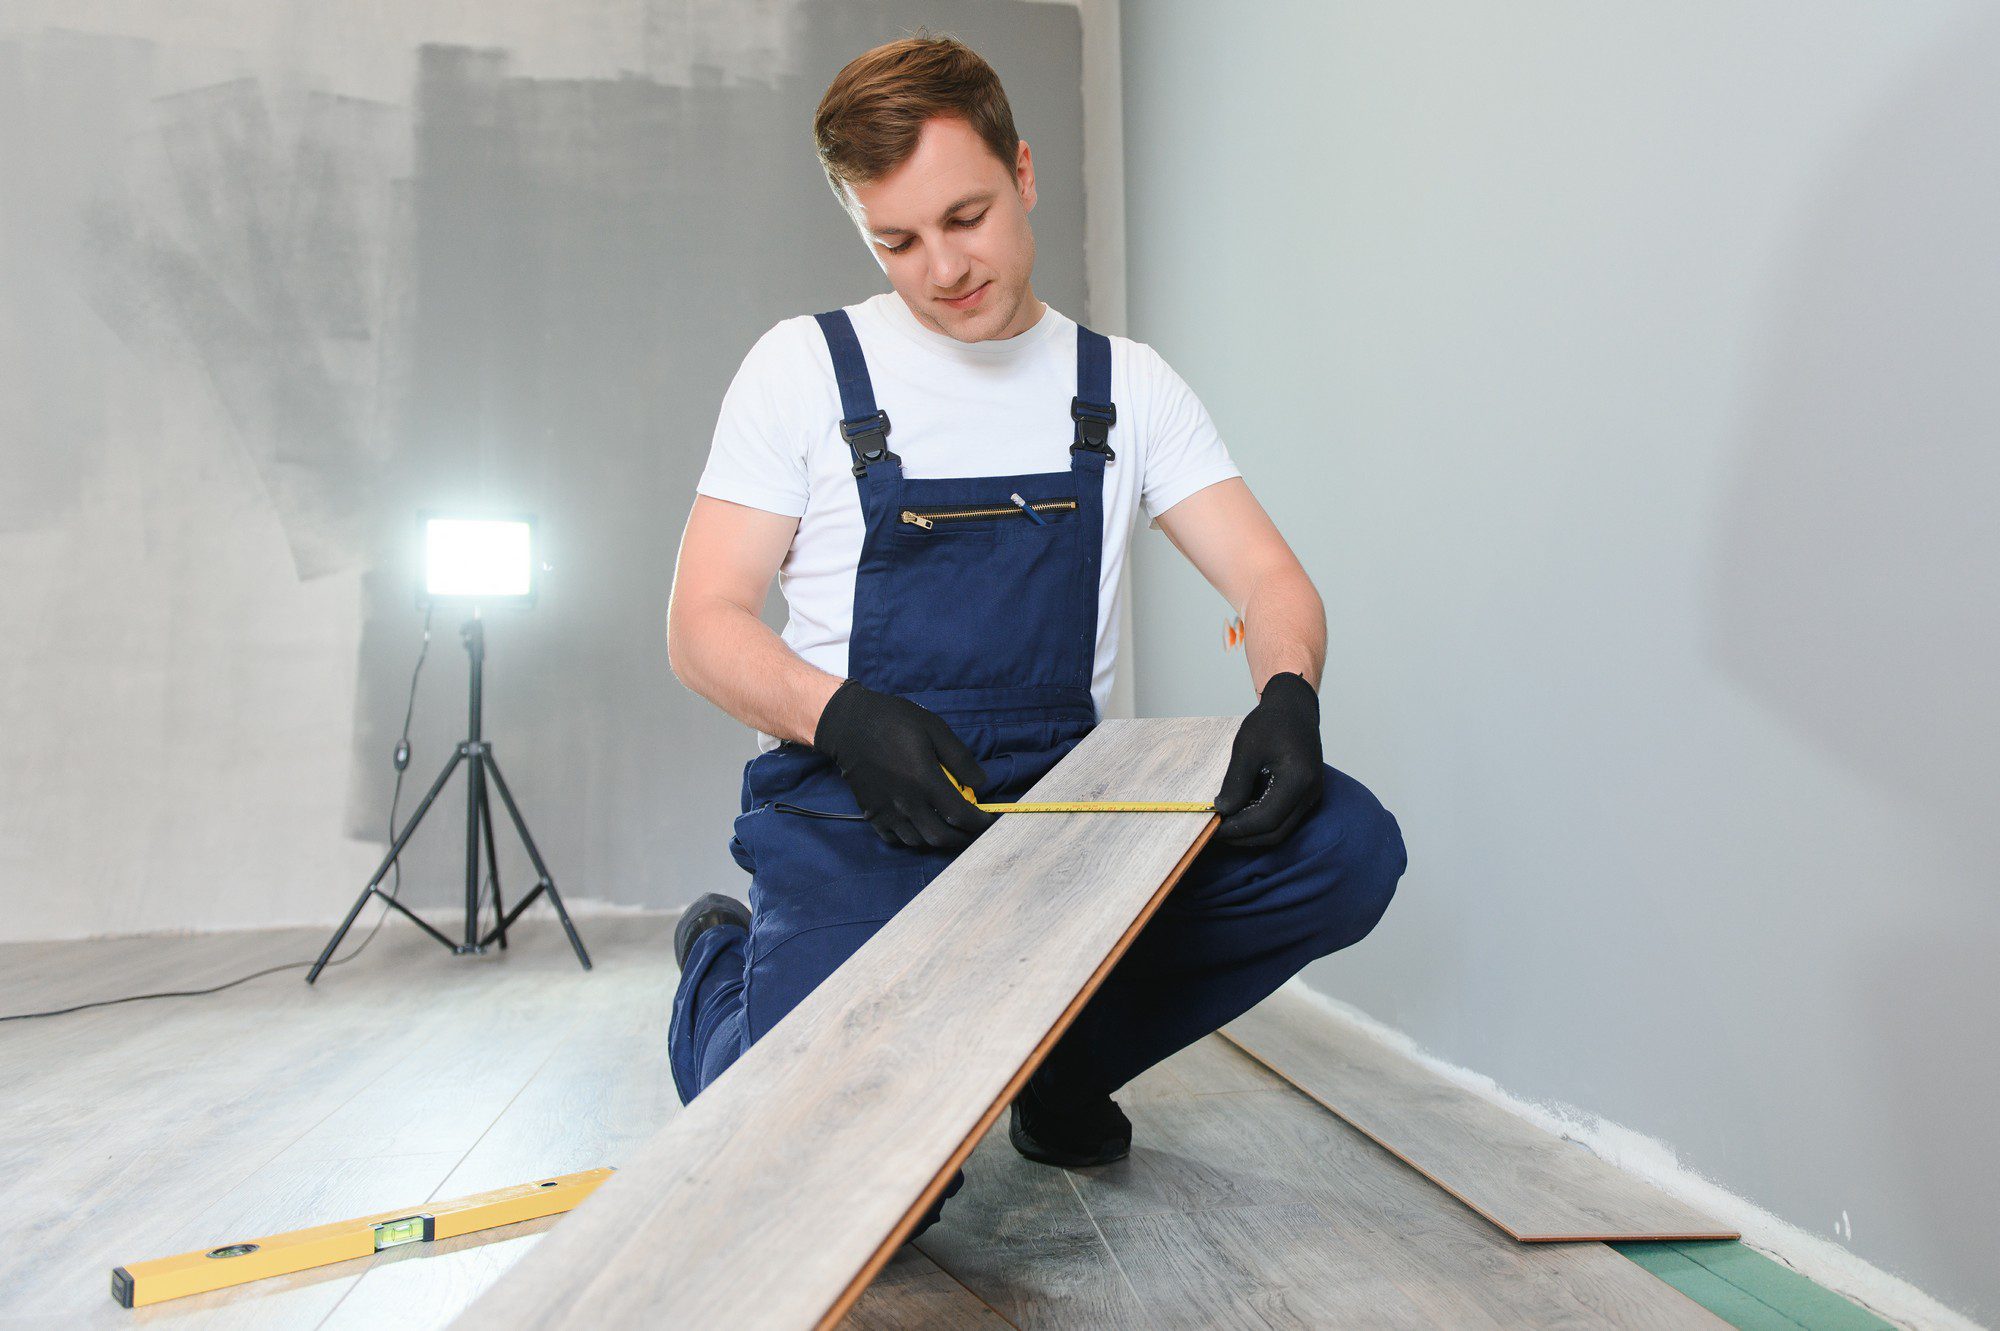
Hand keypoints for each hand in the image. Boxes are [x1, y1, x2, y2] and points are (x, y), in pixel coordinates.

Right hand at [811, 679, 997, 849]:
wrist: (849, 725)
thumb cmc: (895, 721)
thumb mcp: (934, 729)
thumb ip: (960, 758)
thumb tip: (981, 783)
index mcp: (924, 781)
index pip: (960, 815)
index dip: (979, 822)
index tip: (989, 820)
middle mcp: (906, 803)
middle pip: (940, 837)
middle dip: (962, 838)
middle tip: (971, 830)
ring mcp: (887, 812)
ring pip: (918, 842)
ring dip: (937, 839)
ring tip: (947, 828)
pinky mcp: (871, 814)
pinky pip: (895, 839)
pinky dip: (912, 838)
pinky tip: (920, 826)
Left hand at [1212, 672, 1323, 846]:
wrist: (1294, 708)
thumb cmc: (1272, 722)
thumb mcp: (1247, 748)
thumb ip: (1236, 782)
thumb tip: (1222, 811)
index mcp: (1298, 780)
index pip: (1266, 820)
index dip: (1237, 828)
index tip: (1213, 827)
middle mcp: (1309, 793)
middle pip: (1275, 832)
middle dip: (1243, 837)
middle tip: (1216, 831)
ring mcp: (1311, 796)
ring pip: (1280, 830)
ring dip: (1252, 833)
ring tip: (1225, 824)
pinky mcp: (1306, 796)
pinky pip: (1284, 819)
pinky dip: (1261, 823)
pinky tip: (1241, 814)